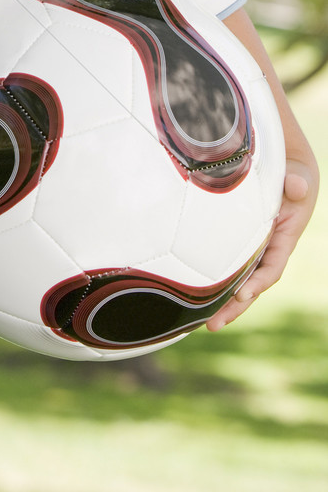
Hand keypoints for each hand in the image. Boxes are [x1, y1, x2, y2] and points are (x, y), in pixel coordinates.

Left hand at [206, 159, 317, 330]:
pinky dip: (212, 278)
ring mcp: (251, 246)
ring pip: (236, 278)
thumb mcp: (299, 176)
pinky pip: (225, 263)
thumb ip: (298, 183)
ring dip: (220, 300)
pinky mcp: (236, 240)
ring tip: (201, 322)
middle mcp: (268, 248)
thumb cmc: (292, 172)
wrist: (284, 166)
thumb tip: (296, 187)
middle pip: (251, 284)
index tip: (240, 295)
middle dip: (234, 307)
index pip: (272, 268)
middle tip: (213, 325)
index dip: (257, 283)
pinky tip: (193, 292)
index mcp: (284, 239)